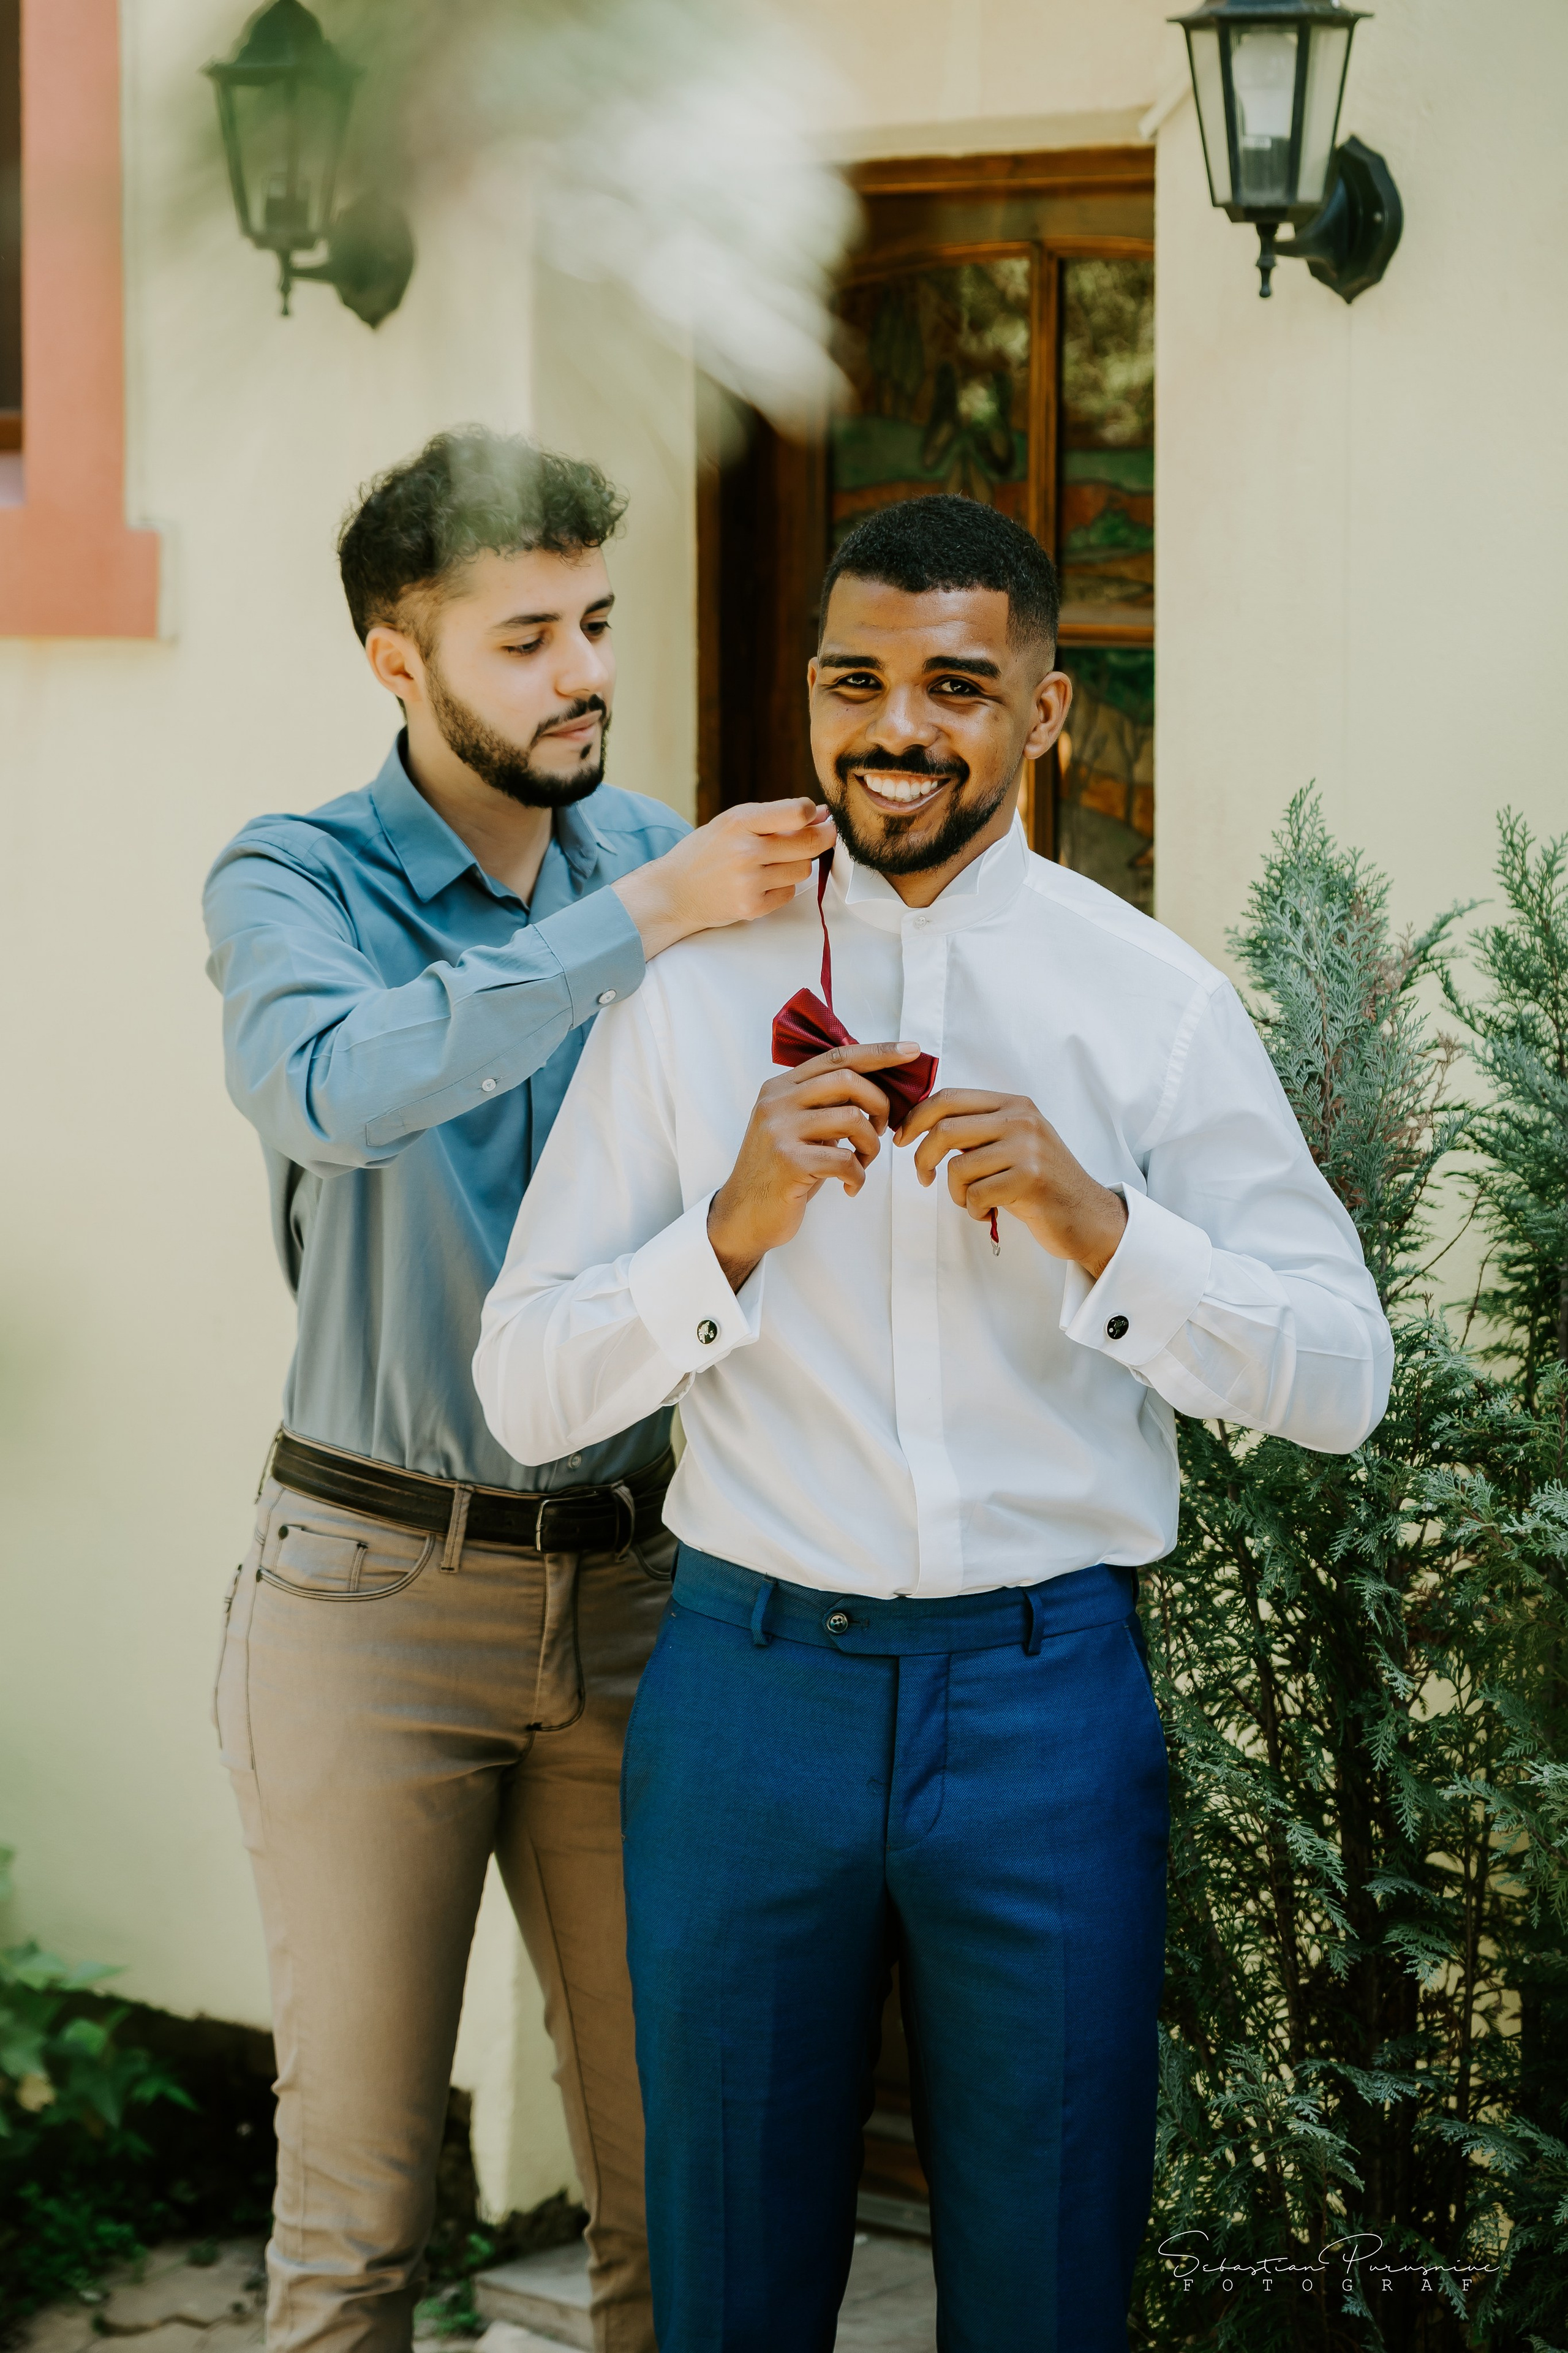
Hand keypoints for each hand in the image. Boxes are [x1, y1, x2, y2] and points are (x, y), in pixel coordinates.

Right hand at [612, 799, 835, 960]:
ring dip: (796, 865)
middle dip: (822, 837)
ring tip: (773, 863)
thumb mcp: (732, 823)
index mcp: (740, 821)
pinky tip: (761, 883)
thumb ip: (774, 817)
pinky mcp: (752, 907)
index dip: (813, 813)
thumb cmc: (706, 853)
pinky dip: (782, 888)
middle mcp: (746, 851)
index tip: (814, 815)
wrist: (674, 893)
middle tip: (823, 834)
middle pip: (810, 844)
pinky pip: (789, 893)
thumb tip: (821, 814)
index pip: (797, 813)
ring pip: (803, 870)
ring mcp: (750, 881)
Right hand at [707, 1041, 924, 1292]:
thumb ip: (824, 1105)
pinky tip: (851, 1186)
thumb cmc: (781, 1172)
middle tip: (882, 1130)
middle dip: (880, 1105)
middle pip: (848, 1081)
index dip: (877, 1052)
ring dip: (872, 1145)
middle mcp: (777, 1102)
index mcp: (780, 1087)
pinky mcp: (789, 1161)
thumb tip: (877, 1089)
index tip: (911, 1051)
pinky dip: (859, 1176)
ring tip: (863, 1163)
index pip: (836, 1057)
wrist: (744, 1215)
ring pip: (853, 1119)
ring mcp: (780, 1130)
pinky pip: (846, 1160)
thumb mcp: (797, 1128)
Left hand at [896, 1090, 1127, 1276]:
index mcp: (1014, 1105)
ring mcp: (1028, 1148)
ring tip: (973, 1200)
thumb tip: (921, 1125)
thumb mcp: (1013, 1143)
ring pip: (958, 1167)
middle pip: (945, 1128)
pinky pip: (975, 1194)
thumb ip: (978, 1130)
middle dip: (923, 1157)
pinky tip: (990, 1212)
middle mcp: (1022, 1120)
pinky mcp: (1030, 1179)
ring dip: (955, 1192)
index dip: (916, 1117)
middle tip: (924, 1177)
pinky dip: (973, 1210)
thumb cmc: (1042, 1183)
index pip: (950, 1097)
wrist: (1088, 1216)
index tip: (903, 1139)